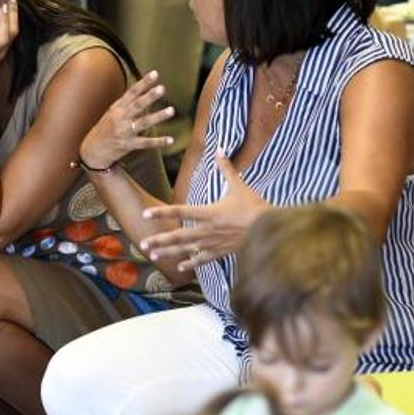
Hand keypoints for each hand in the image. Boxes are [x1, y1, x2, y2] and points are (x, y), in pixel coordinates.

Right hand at [79, 70, 175, 169]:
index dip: (143, 83)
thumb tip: (147, 96)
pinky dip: (158, 142)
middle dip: (149, 97)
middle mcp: (120, 118)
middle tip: (161, 88)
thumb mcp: (113, 113)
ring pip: (143, 122)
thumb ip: (129, 105)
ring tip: (171, 110)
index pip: (132, 92)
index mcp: (118, 108)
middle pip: (137, 105)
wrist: (92, 150)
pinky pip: (145, 143)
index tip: (154, 74)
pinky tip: (170, 139)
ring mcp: (124, 132)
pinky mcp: (128, 145)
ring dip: (158, 116)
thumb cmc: (105, 129)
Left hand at [139, 148, 269, 270]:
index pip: (180, 211)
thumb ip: (226, 168)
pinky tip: (179, 266)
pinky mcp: (221, 252)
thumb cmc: (254, 206)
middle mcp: (208, 230)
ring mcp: (213, 243)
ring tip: (153, 255)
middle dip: (160, 240)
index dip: (162, 212)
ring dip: (169, 252)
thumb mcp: (239, 185)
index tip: (146, 214)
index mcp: (209, 213)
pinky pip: (202, 259)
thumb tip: (220, 148)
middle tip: (143, 243)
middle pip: (179, 236)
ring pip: (186, 250)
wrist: (270, 229)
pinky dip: (190, 263)